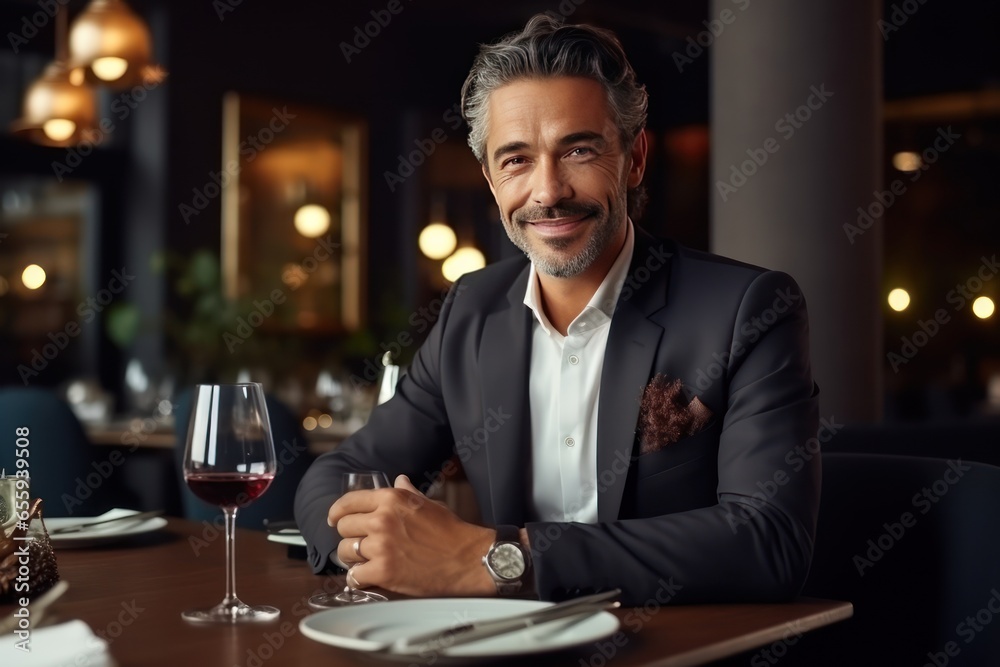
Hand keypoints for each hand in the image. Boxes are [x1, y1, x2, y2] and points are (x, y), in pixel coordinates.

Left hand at [327, 474, 496, 596]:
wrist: (468, 560)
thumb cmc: (451, 532)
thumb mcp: (428, 504)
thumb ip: (407, 493)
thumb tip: (399, 480)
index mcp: (391, 499)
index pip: (348, 502)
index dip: (337, 512)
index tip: (334, 520)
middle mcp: (382, 519)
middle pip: (343, 527)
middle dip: (349, 536)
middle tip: (360, 545)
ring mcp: (381, 546)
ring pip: (345, 552)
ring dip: (353, 559)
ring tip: (366, 562)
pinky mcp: (383, 572)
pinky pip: (354, 576)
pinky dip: (359, 579)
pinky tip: (369, 578)